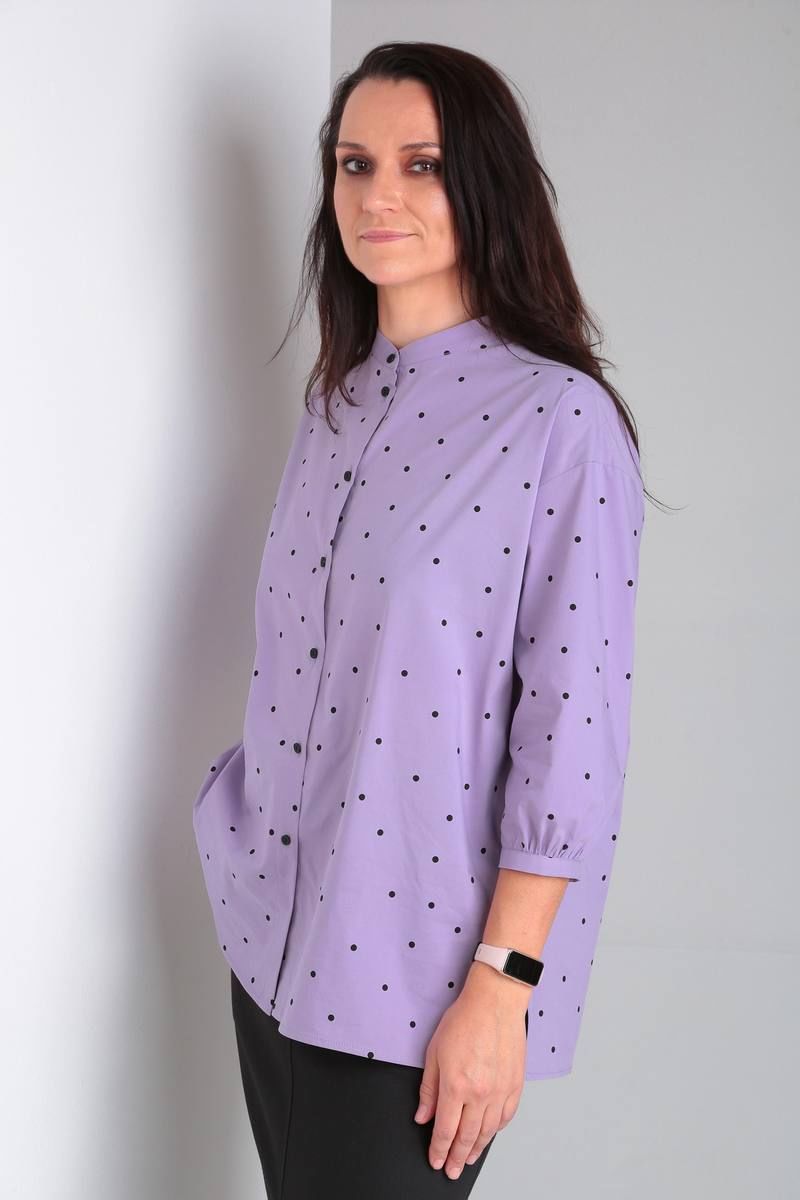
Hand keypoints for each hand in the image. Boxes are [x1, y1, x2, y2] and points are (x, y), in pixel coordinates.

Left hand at [413, 963, 529, 1179]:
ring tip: (468, 1159)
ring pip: (488, 1131)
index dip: (439, 1150)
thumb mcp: (434, 1052)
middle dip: (457, 1157)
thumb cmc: (464, 1020)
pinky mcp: (515, 1085)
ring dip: (477, 1149)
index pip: (445, 1130)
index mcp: (456, 1086)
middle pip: (467, 1137)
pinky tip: (490, 1134)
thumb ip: (429, 1089)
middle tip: (452, 1170)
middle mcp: (480, 1094)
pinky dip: (497, 1130)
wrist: (495, 1002)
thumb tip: (422, 1116)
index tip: (436, 1161)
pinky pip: (506, 1116)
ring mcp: (500, 1091)